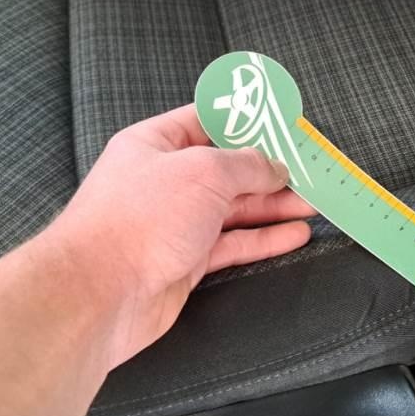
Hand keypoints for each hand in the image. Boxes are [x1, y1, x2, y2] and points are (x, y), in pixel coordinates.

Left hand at [47, 103, 315, 368]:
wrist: (100, 294)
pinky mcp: (187, 260)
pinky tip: (294, 235)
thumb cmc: (140, 219)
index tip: (283, 125)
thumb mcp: (203, 172)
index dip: (246, 121)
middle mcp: (166, 181)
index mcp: (157, 144)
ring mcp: (177, 222)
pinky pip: (233, 244)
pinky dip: (264, 239)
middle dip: (270, 171)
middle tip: (310, 173)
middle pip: (228, 169)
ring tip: (313, 205)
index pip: (207, 121)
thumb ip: (246, 165)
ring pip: (235, 209)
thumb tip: (274, 166)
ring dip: (274, 207)